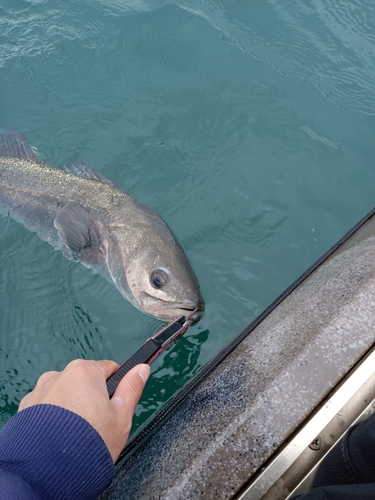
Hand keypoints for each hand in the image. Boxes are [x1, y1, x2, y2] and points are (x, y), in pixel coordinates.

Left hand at [18, 359, 149, 461]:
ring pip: (64, 394)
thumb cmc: (89, 443)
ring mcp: (39, 391)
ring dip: (70, 406)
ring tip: (75, 433)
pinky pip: (45, 407)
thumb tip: (141, 369)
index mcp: (85, 372)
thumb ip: (131, 388)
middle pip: (84, 381)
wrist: (49, 471)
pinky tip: (59, 435)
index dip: (115, 387)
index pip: (107, 368)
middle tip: (97, 423)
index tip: (115, 403)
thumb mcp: (121, 416)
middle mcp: (59, 375)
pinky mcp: (24, 408)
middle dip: (91, 398)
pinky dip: (52, 417)